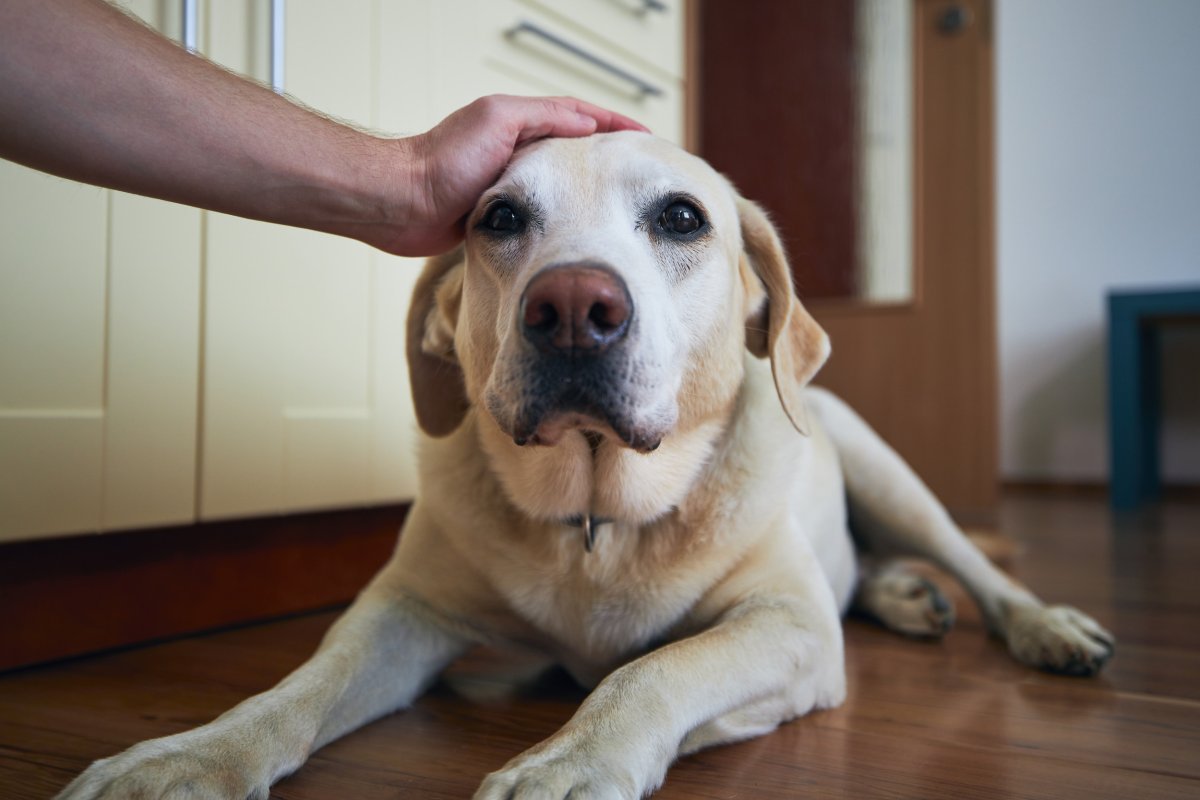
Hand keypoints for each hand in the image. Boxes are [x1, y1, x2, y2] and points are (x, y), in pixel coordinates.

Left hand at [384, 95, 648, 255]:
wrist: (402, 204)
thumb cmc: (442, 162)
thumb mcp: (497, 122)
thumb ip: (542, 118)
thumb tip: (587, 125)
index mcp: (518, 121)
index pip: (578, 115)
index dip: (614, 123)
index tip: (646, 137)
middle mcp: (515, 149)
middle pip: (574, 148)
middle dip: (609, 155)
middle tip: (642, 169)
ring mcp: (509, 182)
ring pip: (561, 182)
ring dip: (590, 187)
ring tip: (622, 199)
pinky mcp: (501, 214)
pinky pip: (543, 212)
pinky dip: (566, 214)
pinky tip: (582, 227)